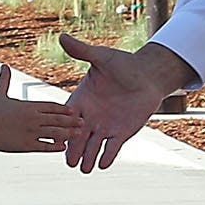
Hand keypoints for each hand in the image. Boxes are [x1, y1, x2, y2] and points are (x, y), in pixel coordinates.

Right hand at [0, 66, 83, 154]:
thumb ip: (4, 80)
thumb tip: (3, 65)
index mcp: (29, 106)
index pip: (51, 107)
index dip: (63, 109)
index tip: (73, 110)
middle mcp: (33, 119)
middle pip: (57, 119)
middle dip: (71, 121)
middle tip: (83, 122)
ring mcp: (31, 133)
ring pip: (55, 133)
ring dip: (68, 134)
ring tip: (78, 134)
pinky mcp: (27, 145)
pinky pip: (45, 147)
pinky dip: (55, 147)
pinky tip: (63, 148)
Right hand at [55, 35, 192, 171]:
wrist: (146, 76)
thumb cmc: (122, 65)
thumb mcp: (102, 58)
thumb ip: (82, 51)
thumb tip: (62, 36)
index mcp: (80, 100)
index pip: (68, 116)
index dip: (64, 125)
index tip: (57, 134)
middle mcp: (90, 117)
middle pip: (77, 136)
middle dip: (74, 149)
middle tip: (69, 161)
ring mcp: (104, 127)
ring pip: (92, 146)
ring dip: (88, 157)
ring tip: (84, 168)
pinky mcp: (120, 133)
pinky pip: (111, 148)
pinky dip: (107, 156)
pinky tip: (103, 164)